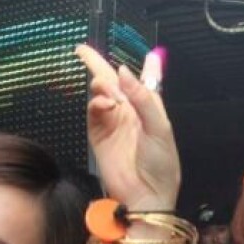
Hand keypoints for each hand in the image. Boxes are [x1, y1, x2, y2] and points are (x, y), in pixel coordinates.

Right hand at [76, 45, 179, 210]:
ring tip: (102, 85)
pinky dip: (96, 103)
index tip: (149, 54)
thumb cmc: (161, 162)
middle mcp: (131, 112)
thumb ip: (143, 99)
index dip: (148, 69)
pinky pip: (93, 111)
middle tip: (83, 50)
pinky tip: (103, 103)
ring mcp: (113, 122)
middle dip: (99, 66)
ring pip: (101, 95)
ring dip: (99, 85)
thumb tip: (123, 71)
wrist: (145, 194)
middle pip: (114, 83)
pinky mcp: (99, 134)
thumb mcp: (159, 128)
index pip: (148, 84)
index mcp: (151, 109)